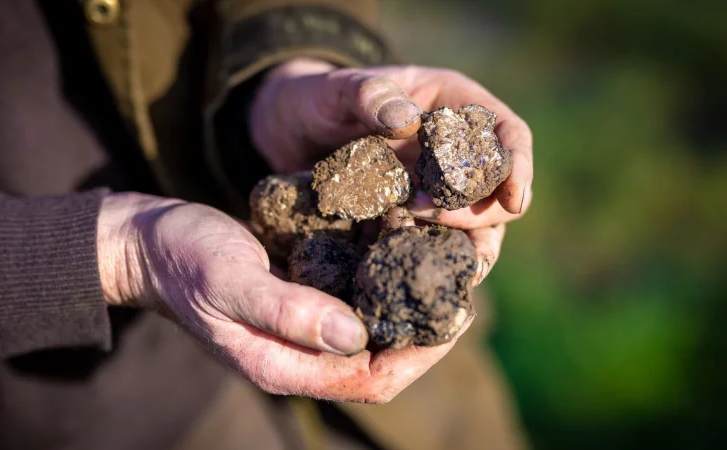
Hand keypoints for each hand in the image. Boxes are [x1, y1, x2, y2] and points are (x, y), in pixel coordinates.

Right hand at [97, 193, 498, 401]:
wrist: (151, 241)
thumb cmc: (184, 261)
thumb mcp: (230, 283)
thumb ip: (288, 313)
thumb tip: (356, 335)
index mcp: (284, 365)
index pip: (372, 379)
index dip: (420, 354)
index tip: (455, 314)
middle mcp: (301, 352)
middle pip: (384, 358)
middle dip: (428, 329)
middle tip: (464, 282)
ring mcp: (304, 324)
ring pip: (375, 326)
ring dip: (412, 299)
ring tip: (447, 260)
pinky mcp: (304, 293)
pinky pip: (356, 294)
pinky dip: (385, 274)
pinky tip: (406, 240)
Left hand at [249, 59, 533, 229]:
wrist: (287, 132)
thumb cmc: (317, 99)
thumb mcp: (336, 90)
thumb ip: (369, 95)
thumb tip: (408, 120)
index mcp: (454, 106)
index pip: (508, 134)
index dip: (518, 167)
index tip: (513, 200)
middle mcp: (453, 152)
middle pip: (495, 190)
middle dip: (477, 211)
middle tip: (434, 217)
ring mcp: (433, 189)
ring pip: (471, 227)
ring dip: (458, 244)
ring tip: (430, 256)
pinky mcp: (408, 220)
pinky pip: (430, 244)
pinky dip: (424, 257)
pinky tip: (403, 267)